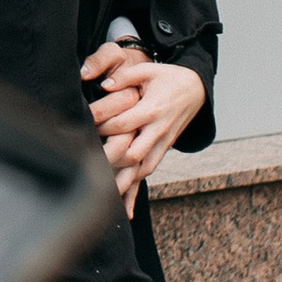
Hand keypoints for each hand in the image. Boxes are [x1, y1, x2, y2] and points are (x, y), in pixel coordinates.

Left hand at [81, 45, 206, 200]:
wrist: (197, 91)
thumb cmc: (169, 78)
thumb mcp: (148, 71)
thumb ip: (125, 77)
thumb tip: (103, 85)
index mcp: (153, 109)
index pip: (124, 123)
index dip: (103, 127)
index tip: (83, 128)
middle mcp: (158, 130)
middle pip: (133, 154)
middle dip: (110, 164)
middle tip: (86, 170)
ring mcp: (162, 143)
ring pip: (142, 170)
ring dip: (123, 183)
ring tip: (102, 198)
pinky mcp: (162, 150)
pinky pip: (148, 172)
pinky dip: (136, 191)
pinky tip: (125, 210)